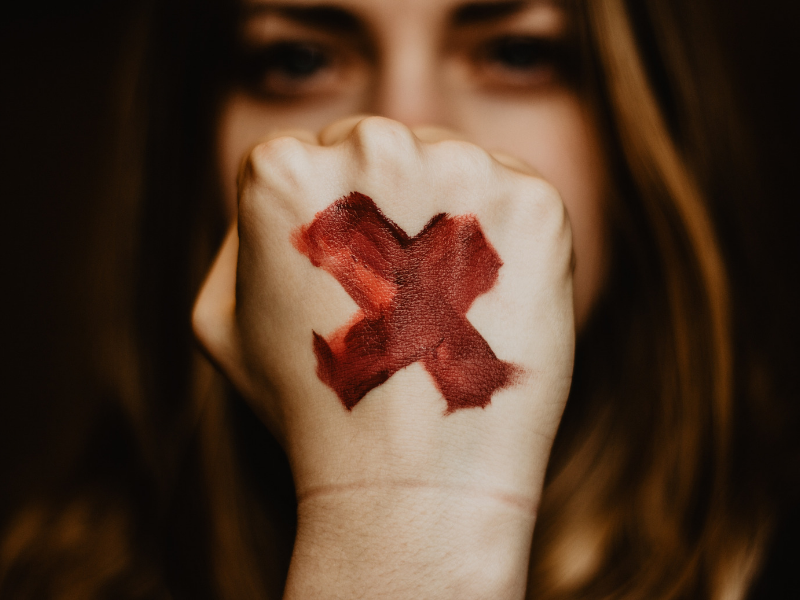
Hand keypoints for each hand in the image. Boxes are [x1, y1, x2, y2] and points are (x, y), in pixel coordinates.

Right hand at [193, 116, 574, 597]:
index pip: (314, 155)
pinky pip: (512, 196)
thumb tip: (292, 193)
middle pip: (386, 148)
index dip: (334, 224)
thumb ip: (241, 239)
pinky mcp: (532, 201)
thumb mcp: (224, 322)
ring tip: (439, 310)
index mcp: (282, 169)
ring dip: (447, 220)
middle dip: (391, 207)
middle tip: (397, 299)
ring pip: (452, 166)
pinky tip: (484, 307)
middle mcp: (372, 145)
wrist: (411, 481)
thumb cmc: (310, 405)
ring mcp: (459, 166)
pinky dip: (503, 242)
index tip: (345, 283)